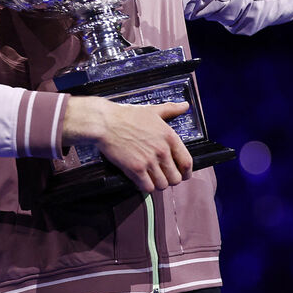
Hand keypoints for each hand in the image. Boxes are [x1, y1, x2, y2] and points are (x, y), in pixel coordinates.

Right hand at [63, 97, 193, 192]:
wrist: (106, 122)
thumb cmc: (127, 116)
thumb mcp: (153, 110)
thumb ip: (171, 109)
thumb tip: (185, 105)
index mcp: (170, 137)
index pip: (187, 162)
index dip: (187, 173)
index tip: (184, 175)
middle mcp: (162, 151)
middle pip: (176, 178)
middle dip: (171, 180)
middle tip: (164, 177)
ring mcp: (149, 161)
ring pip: (162, 185)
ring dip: (158, 185)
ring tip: (153, 180)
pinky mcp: (135, 169)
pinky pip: (147, 187)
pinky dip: (145, 187)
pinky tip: (142, 181)